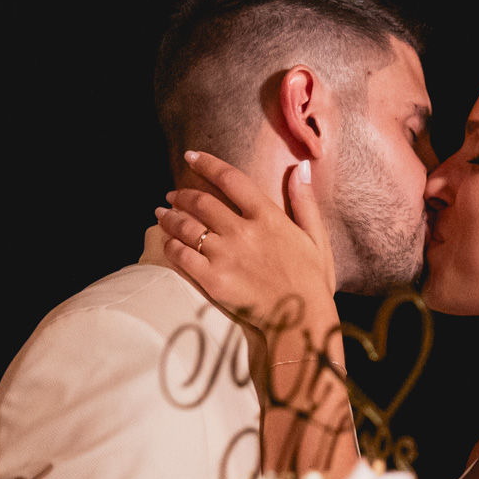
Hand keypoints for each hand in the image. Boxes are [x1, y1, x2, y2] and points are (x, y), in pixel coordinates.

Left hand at [154, 150, 336, 331]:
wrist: (301, 322)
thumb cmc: (312, 282)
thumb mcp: (316, 238)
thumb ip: (305, 201)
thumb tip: (301, 167)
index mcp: (268, 217)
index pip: (230, 179)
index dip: (207, 164)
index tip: (191, 157)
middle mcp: (243, 231)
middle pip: (201, 202)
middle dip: (182, 195)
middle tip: (172, 195)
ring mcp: (225, 256)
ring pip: (187, 227)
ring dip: (169, 218)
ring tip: (161, 215)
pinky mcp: (213, 280)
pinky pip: (182, 256)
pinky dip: (170, 246)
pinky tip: (166, 243)